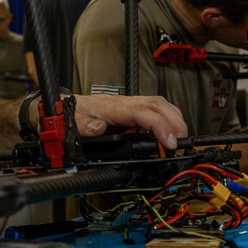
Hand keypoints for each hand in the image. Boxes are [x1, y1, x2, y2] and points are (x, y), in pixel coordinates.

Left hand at [72, 94, 187, 149]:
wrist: (64, 104)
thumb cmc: (70, 112)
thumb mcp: (70, 122)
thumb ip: (82, 126)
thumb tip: (97, 129)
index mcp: (112, 108)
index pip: (142, 113)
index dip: (160, 126)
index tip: (170, 142)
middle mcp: (123, 103)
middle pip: (157, 104)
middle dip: (175, 122)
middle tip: (183, 143)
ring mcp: (128, 105)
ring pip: (158, 104)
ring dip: (174, 118)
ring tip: (181, 138)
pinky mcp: (129, 109)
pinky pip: (153, 108)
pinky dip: (167, 117)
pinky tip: (169, 130)